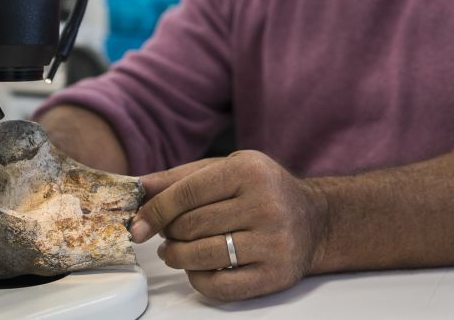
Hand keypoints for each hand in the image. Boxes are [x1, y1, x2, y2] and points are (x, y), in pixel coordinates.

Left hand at [131, 150, 327, 301]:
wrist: (315, 221)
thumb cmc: (264, 190)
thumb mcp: (228, 168)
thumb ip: (183, 177)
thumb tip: (141, 187)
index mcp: (249, 171)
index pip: (187, 193)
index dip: (155, 210)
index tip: (138, 224)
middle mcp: (265, 205)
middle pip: (191, 225)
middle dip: (169, 232)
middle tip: (167, 233)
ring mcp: (272, 242)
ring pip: (202, 255)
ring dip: (177, 256)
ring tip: (174, 251)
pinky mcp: (275, 275)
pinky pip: (220, 285)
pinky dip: (197, 279)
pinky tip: (197, 268)